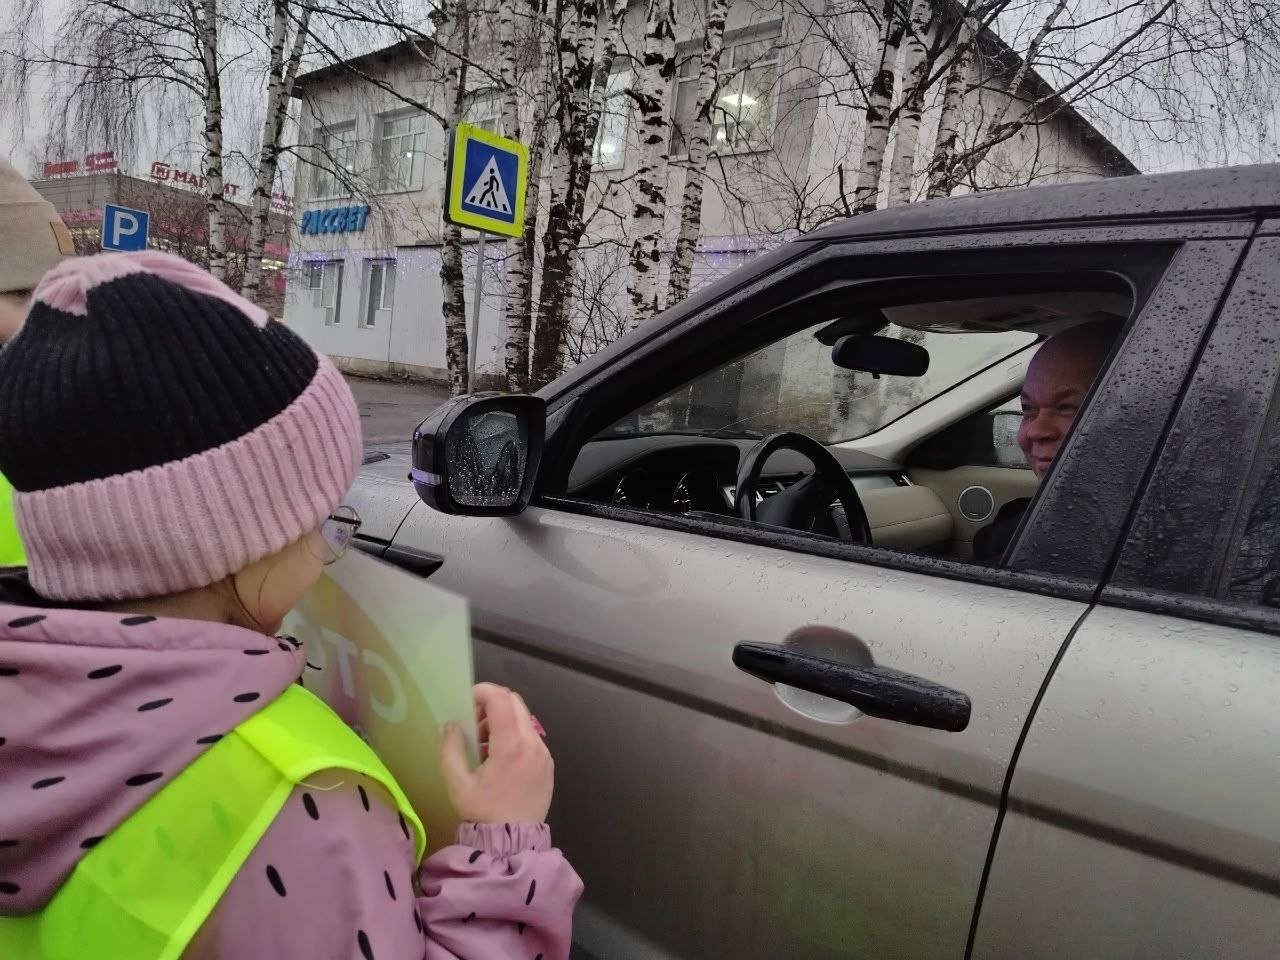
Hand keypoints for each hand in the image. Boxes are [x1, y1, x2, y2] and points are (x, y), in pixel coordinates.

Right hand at [440, 683, 553, 823]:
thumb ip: (451, 749)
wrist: (512, 842)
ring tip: (484, 743)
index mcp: (511, 745)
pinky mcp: (548, 764)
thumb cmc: (482, 813)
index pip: (501, 700)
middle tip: (473, 722)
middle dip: (492, 704)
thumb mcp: (458, 783)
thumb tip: (450, 725)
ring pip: (525, 719)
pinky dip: (515, 735)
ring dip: (504, 719)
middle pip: (515, 703)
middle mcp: (533, 743)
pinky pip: (532, 737)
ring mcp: (544, 754)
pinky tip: (500, 757)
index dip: (482, 692)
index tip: (467, 700)